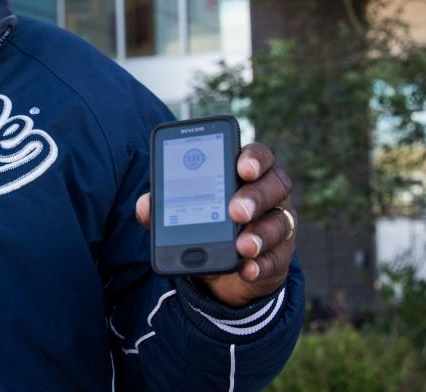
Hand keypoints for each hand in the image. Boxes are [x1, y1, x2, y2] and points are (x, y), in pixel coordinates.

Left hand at [135, 142, 296, 306]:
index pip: (259, 155)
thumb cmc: (207, 224)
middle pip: (275, 185)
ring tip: (242, 246)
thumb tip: (144, 206)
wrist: (224, 270)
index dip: (255, 157)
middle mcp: (270, 194)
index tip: (242, 166)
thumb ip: (165, 207)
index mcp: (246, 174)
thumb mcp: (186, 213)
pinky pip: (278, 259)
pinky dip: (262, 265)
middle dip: (256, 197)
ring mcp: (279, 224)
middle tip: (235, 211)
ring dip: (260, 234)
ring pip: (280, 223)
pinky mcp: (280, 256)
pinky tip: (247, 269)